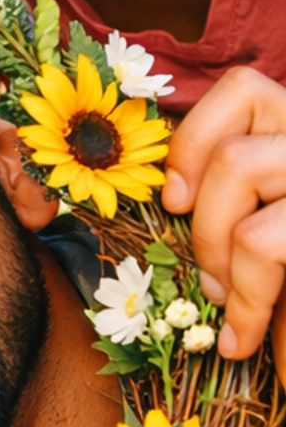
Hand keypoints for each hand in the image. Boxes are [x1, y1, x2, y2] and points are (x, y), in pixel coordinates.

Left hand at [164, 67, 285, 363]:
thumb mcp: (261, 231)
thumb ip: (227, 199)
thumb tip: (163, 189)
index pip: (244, 89)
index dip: (195, 139)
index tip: (174, 201)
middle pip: (237, 133)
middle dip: (202, 213)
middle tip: (206, 274)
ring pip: (241, 167)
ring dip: (216, 242)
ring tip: (226, 298)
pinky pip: (263, 240)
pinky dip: (245, 298)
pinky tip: (242, 338)